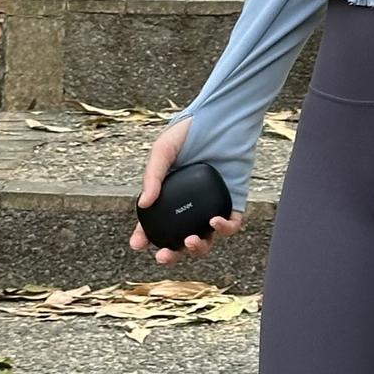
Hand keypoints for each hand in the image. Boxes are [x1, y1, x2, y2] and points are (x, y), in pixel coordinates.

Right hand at [129, 115, 244, 264]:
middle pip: (179, 239)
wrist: (222, 117)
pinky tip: (214, 222)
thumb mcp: (163, 150)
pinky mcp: (234, 201)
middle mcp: (191, 205)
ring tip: (191, 241)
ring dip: (197, 248)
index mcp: (171, 195)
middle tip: (164, 256)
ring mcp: (212, 205)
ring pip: (206, 238)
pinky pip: (231, 224)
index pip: (156, 223)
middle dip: (171, 254)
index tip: (138, 243)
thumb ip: (153, 176)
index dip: (145, 236)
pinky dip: (224, 229)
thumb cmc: (191, 130)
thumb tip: (144, 204)